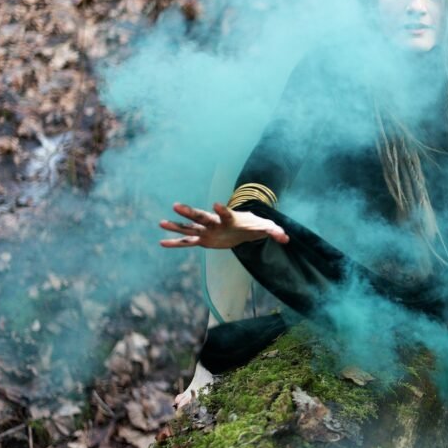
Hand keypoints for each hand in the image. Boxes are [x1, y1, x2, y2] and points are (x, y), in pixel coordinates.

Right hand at [159, 202, 288, 249]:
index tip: (216, 204)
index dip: (222, 209)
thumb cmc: (254, 226)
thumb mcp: (266, 228)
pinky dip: (176, 243)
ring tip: (161, 223)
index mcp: (230, 218)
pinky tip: (162, 242)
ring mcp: (208, 231)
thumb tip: (286, 238)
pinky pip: (188, 243)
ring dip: (177, 226)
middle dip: (190, 213)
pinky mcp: (204, 241)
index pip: (226, 213)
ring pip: (190, 229)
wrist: (244, 228)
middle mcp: (216, 223)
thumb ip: (275, 231)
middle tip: (176, 205)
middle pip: (202, 217)